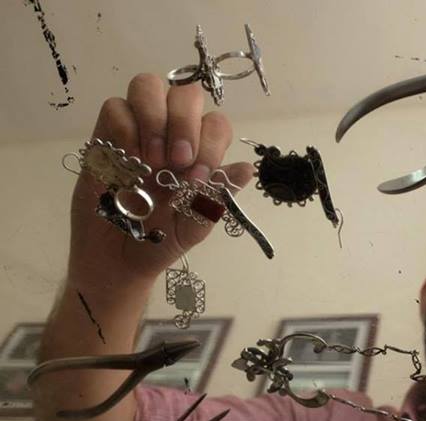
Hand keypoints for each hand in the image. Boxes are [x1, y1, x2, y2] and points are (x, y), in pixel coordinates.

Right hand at [67, 73, 252, 290]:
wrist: (120, 258)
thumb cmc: (162, 239)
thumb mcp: (195, 224)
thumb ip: (217, 197)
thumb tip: (247, 169)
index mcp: (201, 152)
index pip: (216, 123)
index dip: (210, 143)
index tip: (195, 177)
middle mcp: (173, 133)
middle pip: (187, 93)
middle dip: (185, 123)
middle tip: (176, 162)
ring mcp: (139, 130)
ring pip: (148, 86)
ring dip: (154, 118)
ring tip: (151, 160)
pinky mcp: (106, 135)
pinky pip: (115, 106)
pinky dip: (124, 128)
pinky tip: (127, 161)